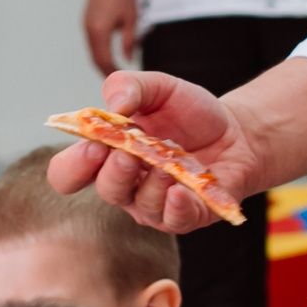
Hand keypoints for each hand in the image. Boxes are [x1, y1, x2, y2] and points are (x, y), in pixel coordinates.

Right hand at [47, 71, 262, 231]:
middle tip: (128, 154)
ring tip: (168, 163)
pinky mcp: (187, 216)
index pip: (69, 173)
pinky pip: (174, 221)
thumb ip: (129, 86)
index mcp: (108, 154)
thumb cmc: (189, 113)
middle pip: (106, 190)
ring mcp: (155, 204)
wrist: (237, 130)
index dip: (74, 165)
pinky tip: (181, 190)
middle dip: (114, 173)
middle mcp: (126, 184)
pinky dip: (176, 207)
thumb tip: (114, 105)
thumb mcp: (159, 87)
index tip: (93, 145)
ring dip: (152, 183)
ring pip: (141, 205)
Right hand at [82, 0, 139, 75]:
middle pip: (95, 59)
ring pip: (92, 52)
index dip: (113, 74)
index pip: (104, 61)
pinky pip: (92, 43)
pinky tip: (110, 57)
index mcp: (99, 31)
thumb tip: (128, 60)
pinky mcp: (88, 20)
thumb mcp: (131, 18)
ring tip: (116, 73)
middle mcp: (89, 30)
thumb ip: (129, 41)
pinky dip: (100, 53)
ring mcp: (86, 25)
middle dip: (106, 72)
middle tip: (119, 84)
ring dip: (102, 63)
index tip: (124, 82)